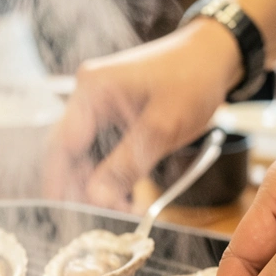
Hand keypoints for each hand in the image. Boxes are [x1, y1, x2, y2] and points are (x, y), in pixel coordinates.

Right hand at [45, 20, 241, 209]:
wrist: (214, 54)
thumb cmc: (193, 80)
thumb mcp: (163, 127)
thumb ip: (127, 164)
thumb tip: (97, 198)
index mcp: (92, 90)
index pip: (63, 144)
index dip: (60, 183)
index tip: (67, 217)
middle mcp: (87, 95)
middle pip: (69, 151)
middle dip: (81, 189)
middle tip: (99, 221)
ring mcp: (98, 104)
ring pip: (85, 155)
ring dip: (96, 185)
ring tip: (119, 213)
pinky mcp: (111, 114)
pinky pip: (101, 149)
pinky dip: (109, 174)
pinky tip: (123, 197)